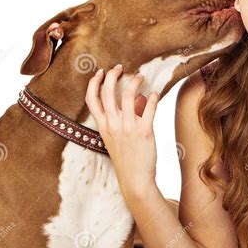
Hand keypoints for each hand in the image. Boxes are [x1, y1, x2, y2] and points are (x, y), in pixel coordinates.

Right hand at [85, 64, 159, 202]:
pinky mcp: (144, 132)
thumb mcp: (118, 138)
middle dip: (112, 76)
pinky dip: (152, 98)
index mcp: (103, 126)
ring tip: (140, 77)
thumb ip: (125, 117)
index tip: (100, 72)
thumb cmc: (127, 158)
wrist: (135, 180)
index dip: (94, 83)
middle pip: (107, 92)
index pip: (91, 99)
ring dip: (135, 82)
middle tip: (119, 68)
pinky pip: (149, 109)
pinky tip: (155, 94)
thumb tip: (140, 97)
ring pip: (129, 96)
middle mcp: (113, 125)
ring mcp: (127, 128)